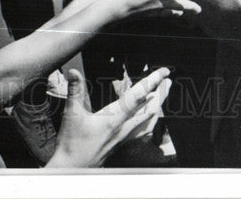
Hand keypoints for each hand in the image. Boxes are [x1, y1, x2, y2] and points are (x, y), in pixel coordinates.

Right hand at [46, 68, 170, 167]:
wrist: (72, 169)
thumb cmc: (72, 145)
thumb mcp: (72, 114)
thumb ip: (74, 90)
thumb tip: (73, 71)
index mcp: (114, 119)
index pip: (137, 97)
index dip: (151, 82)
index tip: (162, 73)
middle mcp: (122, 129)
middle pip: (148, 109)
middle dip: (160, 93)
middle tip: (168, 81)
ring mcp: (122, 137)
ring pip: (146, 120)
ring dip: (155, 106)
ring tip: (161, 95)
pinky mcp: (119, 143)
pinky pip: (140, 130)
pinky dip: (147, 120)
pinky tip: (148, 119)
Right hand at [105, 0, 211, 19]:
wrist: (113, 9)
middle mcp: (161, 1)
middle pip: (182, 4)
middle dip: (193, 6)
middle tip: (202, 9)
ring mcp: (155, 10)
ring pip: (174, 11)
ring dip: (184, 11)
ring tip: (192, 12)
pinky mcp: (148, 15)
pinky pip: (164, 15)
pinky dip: (172, 14)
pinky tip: (173, 14)